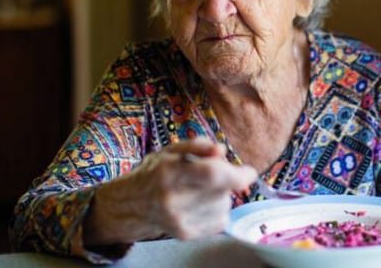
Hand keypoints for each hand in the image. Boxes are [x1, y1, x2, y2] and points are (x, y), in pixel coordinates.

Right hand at [83, 138, 257, 245]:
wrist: (132, 204)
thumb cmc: (156, 172)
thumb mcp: (171, 150)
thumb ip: (198, 146)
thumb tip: (221, 150)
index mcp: (169, 173)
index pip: (212, 175)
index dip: (237, 173)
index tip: (248, 171)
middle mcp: (172, 200)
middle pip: (222, 190)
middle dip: (228, 180)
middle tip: (215, 175)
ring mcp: (179, 221)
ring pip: (224, 205)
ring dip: (222, 195)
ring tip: (202, 190)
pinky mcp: (185, 235)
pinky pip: (221, 221)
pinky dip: (219, 211)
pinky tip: (203, 204)